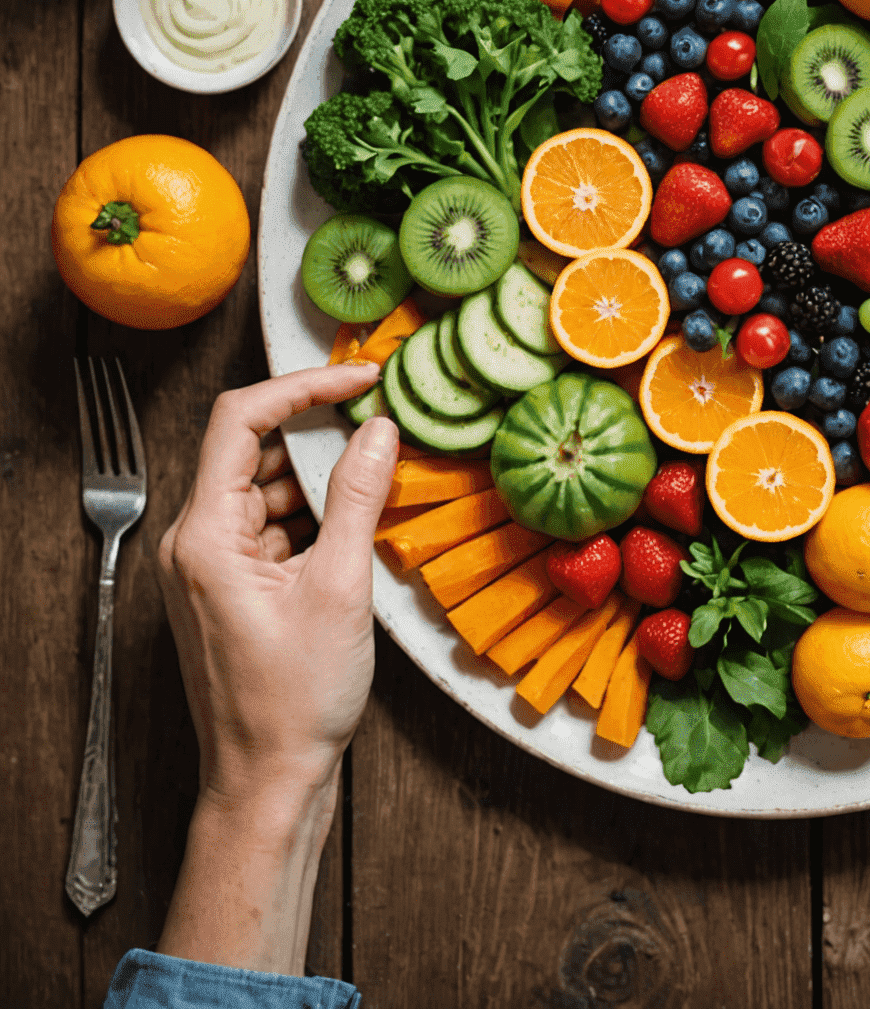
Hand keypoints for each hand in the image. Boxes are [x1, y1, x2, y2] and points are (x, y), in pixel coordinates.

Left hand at [155, 361, 395, 972]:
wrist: (267, 783)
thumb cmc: (294, 700)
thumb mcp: (341, 586)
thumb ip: (359, 497)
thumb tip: (379, 429)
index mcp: (205, 535)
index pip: (240, 419)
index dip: (303, 386)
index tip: (361, 377)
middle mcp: (196, 543)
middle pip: (253, 449)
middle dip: (319, 430)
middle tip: (382, 421)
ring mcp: (212, 567)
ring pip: (268, 487)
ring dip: (322, 476)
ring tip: (382, 478)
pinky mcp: (234, 588)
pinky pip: (274, 525)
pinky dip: (316, 514)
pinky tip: (360, 525)